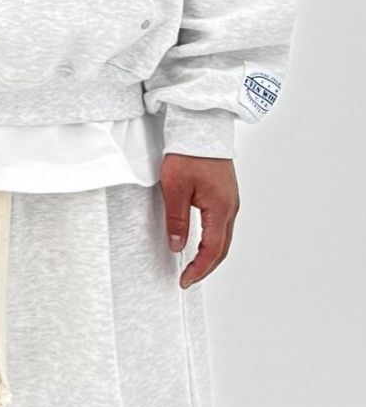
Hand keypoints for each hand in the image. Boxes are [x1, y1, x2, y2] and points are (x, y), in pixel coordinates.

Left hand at [159, 153, 239, 288]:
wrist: (201, 126)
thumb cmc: (188, 152)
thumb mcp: (175, 188)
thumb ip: (177, 220)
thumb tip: (177, 246)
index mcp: (220, 209)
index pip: (212, 250)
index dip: (198, 269)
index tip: (185, 281)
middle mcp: (230, 207)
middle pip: (222, 248)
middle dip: (206, 267)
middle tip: (189, 278)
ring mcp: (231, 199)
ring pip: (224, 237)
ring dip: (211, 254)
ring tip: (194, 264)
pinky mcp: (226, 192)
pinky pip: (223, 223)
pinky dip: (214, 239)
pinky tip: (202, 240)